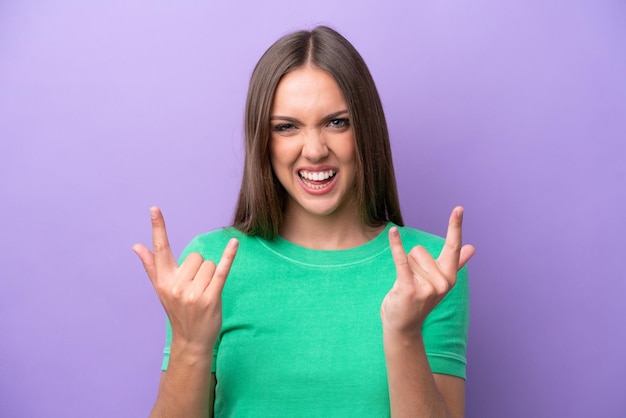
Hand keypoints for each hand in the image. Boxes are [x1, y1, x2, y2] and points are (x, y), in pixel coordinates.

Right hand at [133, 207, 238, 355]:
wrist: (191, 341)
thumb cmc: (177, 311)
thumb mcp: (161, 290)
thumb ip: (151, 266)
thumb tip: (137, 246)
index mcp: (163, 281)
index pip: (160, 249)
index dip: (158, 228)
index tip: (154, 208)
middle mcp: (175, 286)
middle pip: (195, 256)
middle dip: (198, 268)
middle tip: (195, 288)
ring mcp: (193, 293)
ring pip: (209, 264)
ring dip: (210, 276)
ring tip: (204, 293)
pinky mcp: (211, 298)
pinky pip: (221, 271)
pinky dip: (229, 256)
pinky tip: (234, 243)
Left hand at [381, 206, 474, 336]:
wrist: (403, 327)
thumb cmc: (419, 301)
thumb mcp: (440, 283)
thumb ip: (456, 263)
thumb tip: (472, 248)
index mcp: (450, 276)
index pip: (453, 246)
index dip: (455, 226)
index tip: (458, 208)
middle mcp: (442, 282)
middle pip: (420, 250)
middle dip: (412, 264)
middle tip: (413, 284)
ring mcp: (426, 287)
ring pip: (409, 257)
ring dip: (404, 270)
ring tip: (406, 288)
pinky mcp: (408, 288)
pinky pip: (401, 261)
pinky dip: (396, 245)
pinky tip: (393, 232)